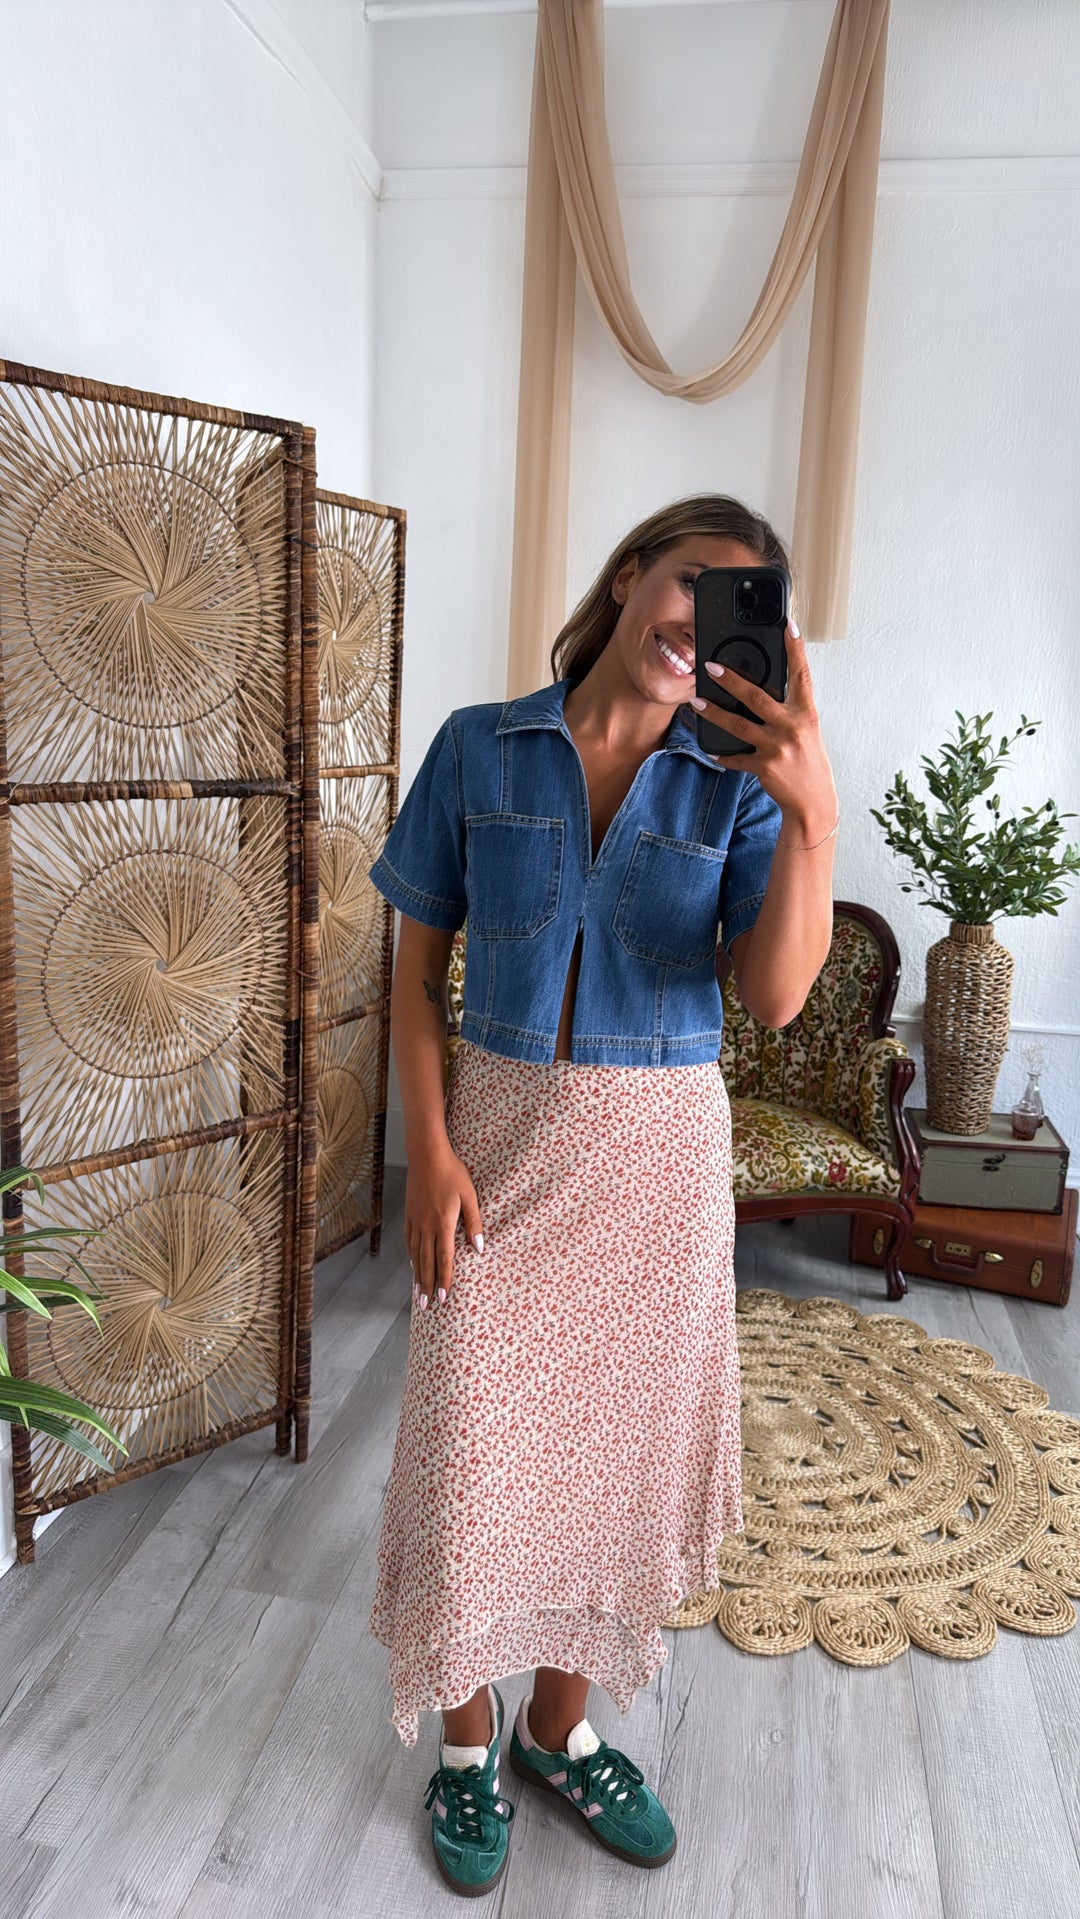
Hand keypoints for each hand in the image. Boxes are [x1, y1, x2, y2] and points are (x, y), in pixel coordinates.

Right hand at [404, 1142, 484, 1309]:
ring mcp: (415, 1220)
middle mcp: (426, 1226)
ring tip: (418, 1294)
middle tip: (426, 1306)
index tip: (444, 1298)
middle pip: (426, 1262)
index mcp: (443, 1223)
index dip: (444, 1279)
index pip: (444, 1258)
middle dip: (427, 1286)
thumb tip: (479, 1248)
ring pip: (415, 1255)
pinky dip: (411, 1257)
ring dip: (417, 1276)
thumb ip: (474, 1223)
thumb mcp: (470, 1196)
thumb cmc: (452, 1173)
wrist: (426, 1154)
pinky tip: (413, 1265)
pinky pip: (409, 1241)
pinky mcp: (410, 1214)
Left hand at [691, 620, 836, 836]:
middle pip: (757, 696)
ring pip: (738, 725)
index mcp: (807, 713)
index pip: (802, 674)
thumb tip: (762, 694)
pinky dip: (723, 755)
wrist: (814, 803)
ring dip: (713, 713)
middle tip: (711, 667)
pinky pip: (736, 758)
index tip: (788, 624)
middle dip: (731, 680)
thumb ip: (789, 712)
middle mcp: (792, 727)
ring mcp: (777, 747)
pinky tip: (711, 750)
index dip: (796, 648)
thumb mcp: (807, 732)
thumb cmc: (810, 764)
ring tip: (696, 702)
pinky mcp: (764, 767)